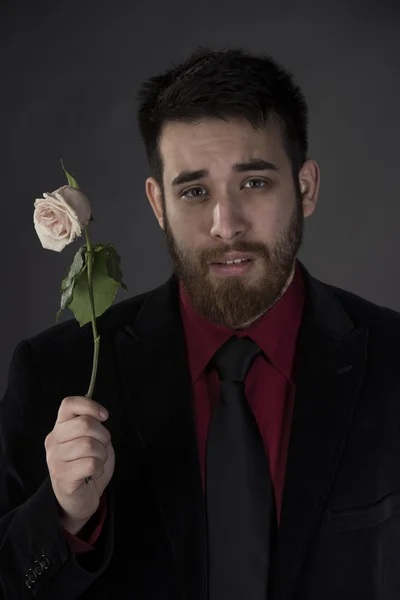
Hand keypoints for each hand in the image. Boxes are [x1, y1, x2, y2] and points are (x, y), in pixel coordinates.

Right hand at [45, 396, 114, 532]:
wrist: (80, 499)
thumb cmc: (88, 466)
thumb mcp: (93, 440)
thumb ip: (92, 426)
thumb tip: (98, 416)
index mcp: (60, 427)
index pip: (69, 404)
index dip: (90, 405)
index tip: (104, 416)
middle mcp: (53, 440)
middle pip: (84, 424)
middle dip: (103, 435)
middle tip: (102, 446)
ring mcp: (55, 458)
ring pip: (89, 445)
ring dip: (102, 454)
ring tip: (97, 461)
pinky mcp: (62, 476)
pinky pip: (90, 463)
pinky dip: (98, 468)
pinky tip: (93, 473)